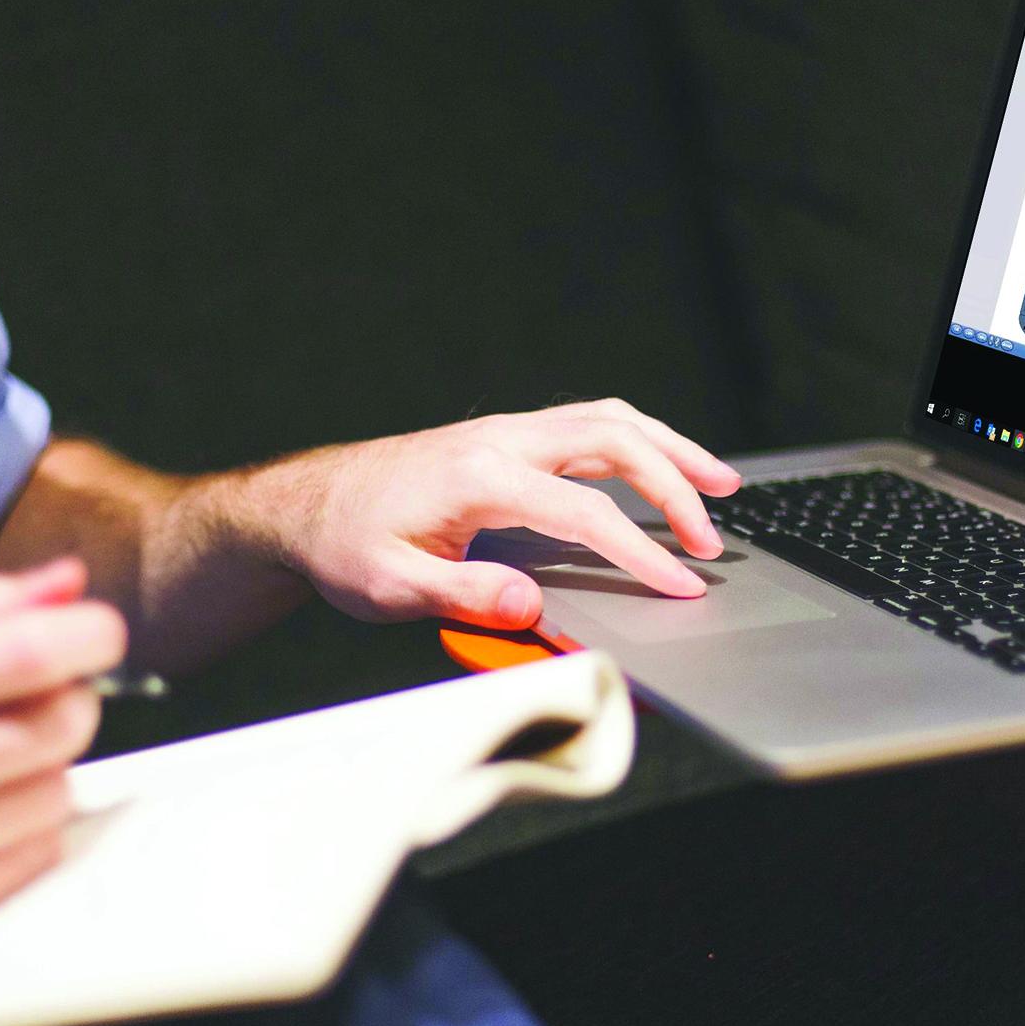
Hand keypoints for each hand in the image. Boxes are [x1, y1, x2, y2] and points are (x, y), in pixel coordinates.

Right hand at [0, 559, 125, 956]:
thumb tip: (72, 584)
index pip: (32, 653)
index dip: (89, 637)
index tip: (96, 635)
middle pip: (66, 721)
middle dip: (66, 701)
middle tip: (27, 702)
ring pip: (62, 788)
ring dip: (41, 770)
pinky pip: (42, 848)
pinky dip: (23, 827)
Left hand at [257, 398, 741, 628]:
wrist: (303, 506)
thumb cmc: (343, 546)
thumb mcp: (388, 587)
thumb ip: (461, 595)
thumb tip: (529, 604)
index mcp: (480, 476)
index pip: (586, 512)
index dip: (642, 551)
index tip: (682, 585)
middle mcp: (500, 441)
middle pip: (616, 441)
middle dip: (678, 485)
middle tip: (713, 539)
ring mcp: (505, 433)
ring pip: (610, 420)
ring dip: (670, 448)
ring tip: (721, 483)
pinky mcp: (505, 438)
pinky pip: (589, 424)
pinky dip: (639, 441)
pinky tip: (661, 466)